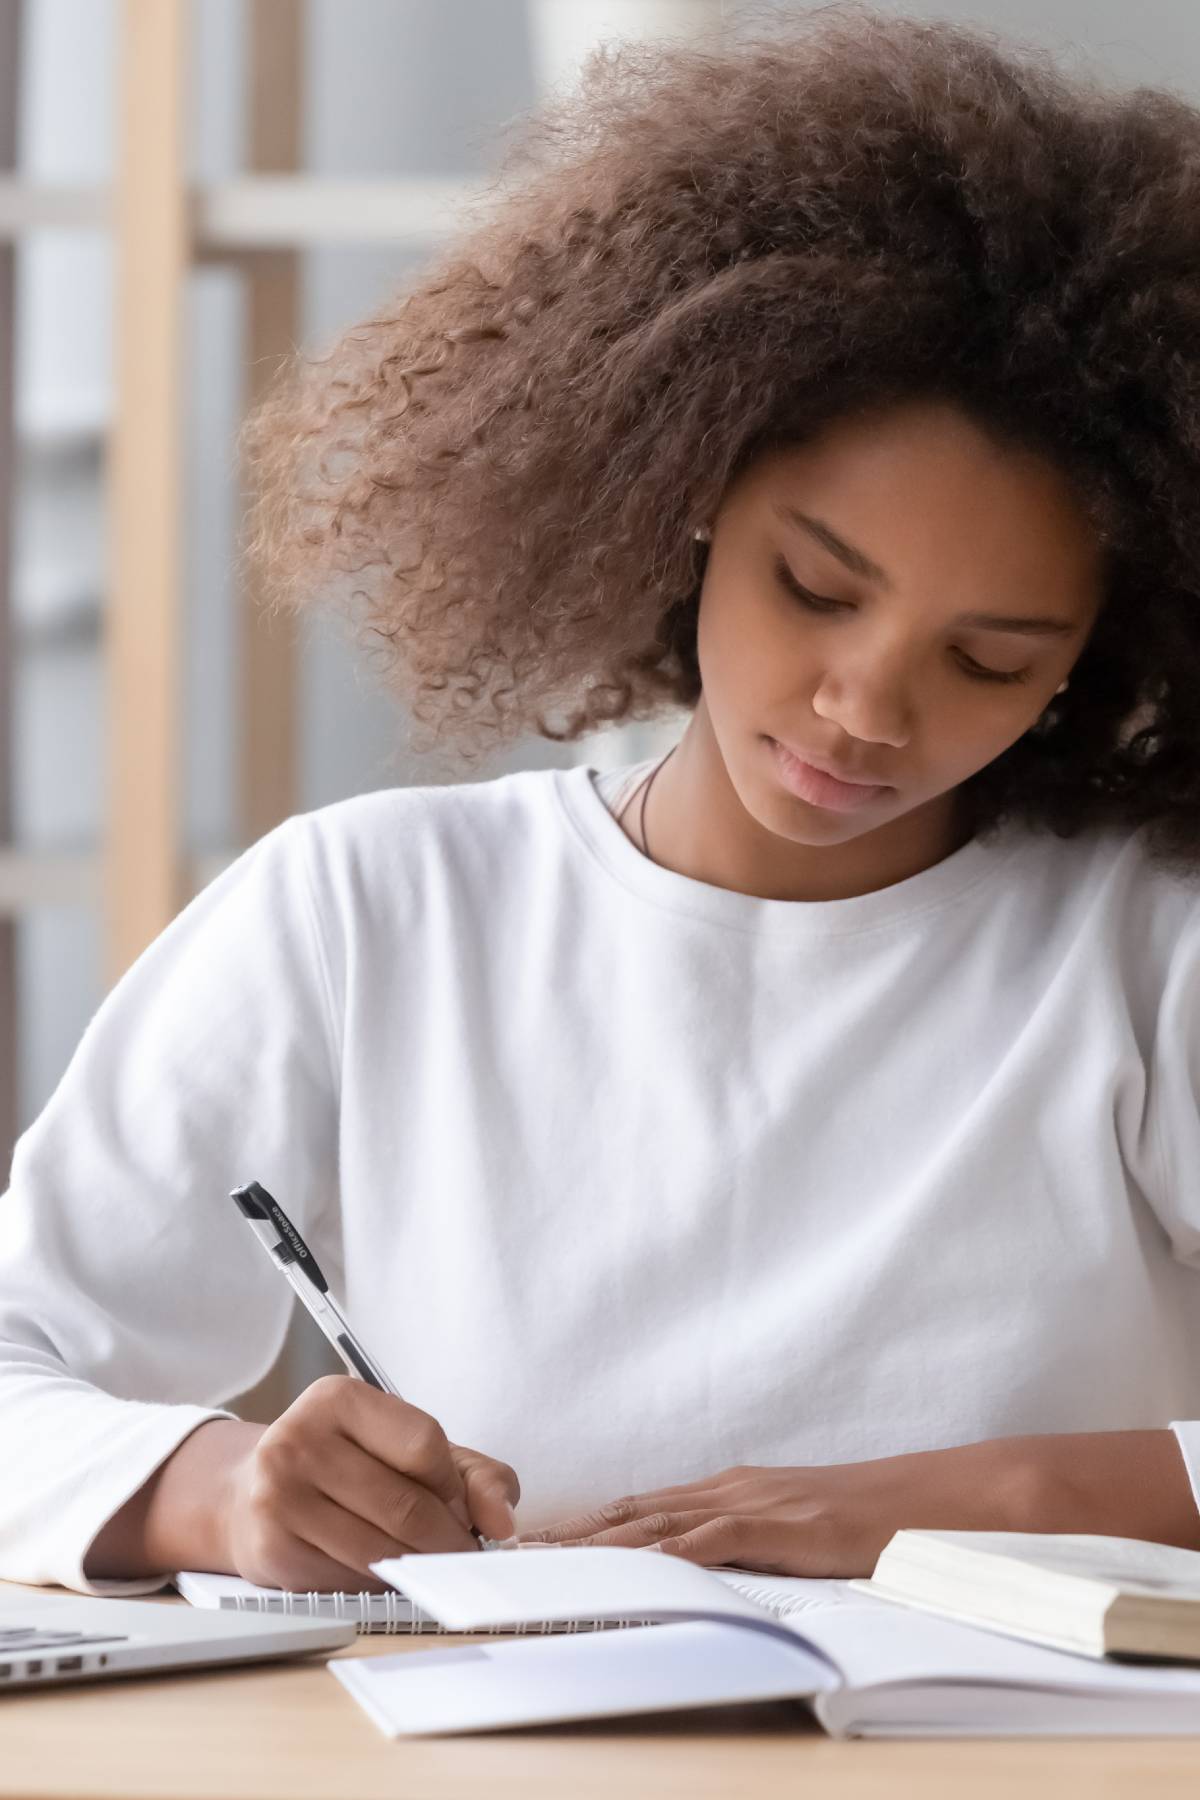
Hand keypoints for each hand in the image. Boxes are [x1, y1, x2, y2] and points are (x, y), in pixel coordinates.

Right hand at [223, 1376, 518, 1591]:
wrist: (248, 1494)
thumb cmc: (344, 1466)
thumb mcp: (408, 1448)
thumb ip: (472, 1474)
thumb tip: (502, 1521)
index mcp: (338, 1398)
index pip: (424, 1445)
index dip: (455, 1487)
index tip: (463, 1509)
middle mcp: (299, 1439)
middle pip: (406, 1506)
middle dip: (448, 1540)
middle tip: (461, 1554)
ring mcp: (279, 1496)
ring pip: (381, 1550)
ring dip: (419, 1568)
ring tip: (427, 1564)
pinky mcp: (271, 1549)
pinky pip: (349, 1580)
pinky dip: (379, 1585)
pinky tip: (381, 1571)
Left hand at [517, 1440, 1041, 1574]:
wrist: (934, 1498)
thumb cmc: (872, 1522)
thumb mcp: (798, 1535)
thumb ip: (752, 1547)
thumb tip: (709, 1574)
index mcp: (732, 1492)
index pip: (641, 1510)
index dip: (584, 1527)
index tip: (534, 1544)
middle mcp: (730, 1490)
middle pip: (631, 1512)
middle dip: (568, 1533)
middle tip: (508, 1551)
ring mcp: (753, 1503)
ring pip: (655, 1522)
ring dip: (594, 1542)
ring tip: (540, 1560)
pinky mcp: (780, 1524)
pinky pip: (708, 1541)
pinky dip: (662, 1553)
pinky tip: (628, 1565)